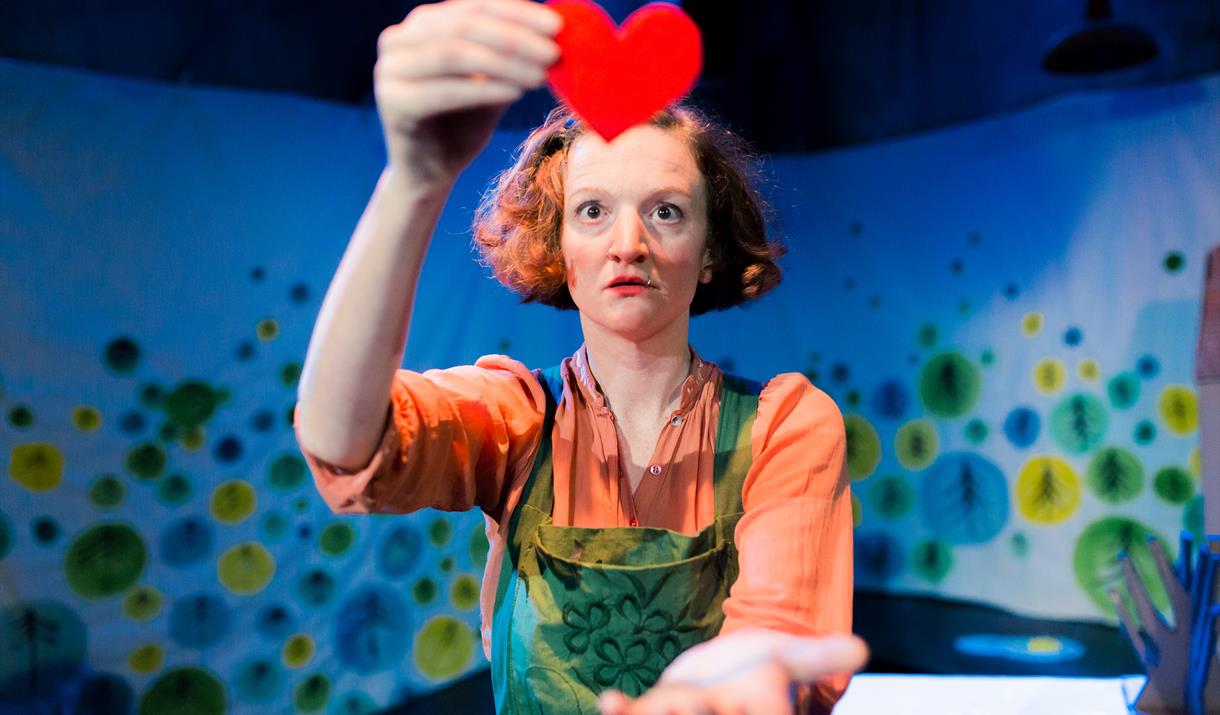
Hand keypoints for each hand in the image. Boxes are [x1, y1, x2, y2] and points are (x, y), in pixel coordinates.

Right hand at [373, 0, 560, 186]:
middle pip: (464, 25)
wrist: (431, 173)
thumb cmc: (462, 123)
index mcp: (422, 23)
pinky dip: (484, 89)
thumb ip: (509, 54)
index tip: (557, 26)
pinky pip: (445, 90)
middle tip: (553, 52)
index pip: (474, 5)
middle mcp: (398, 39)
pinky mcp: (393, 103)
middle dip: (514, 37)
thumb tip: (552, 31)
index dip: (517, 12)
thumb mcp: (490, 80)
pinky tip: (515, 94)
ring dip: (504, 63)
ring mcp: (390, 70)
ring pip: (454, 54)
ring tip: (539, 76)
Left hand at [597, 629, 867, 714]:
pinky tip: (611, 699)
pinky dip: (622, 711)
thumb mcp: (792, 658)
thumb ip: (821, 657)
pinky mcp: (653, 712)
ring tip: (649, 708)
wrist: (724, 670)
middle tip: (696, 703)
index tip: (745, 704)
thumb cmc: (764, 669)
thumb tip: (862, 648)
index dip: (759, 714)